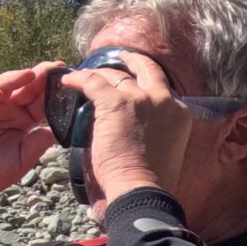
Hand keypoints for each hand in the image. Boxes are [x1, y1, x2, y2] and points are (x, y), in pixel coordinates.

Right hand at [0, 66, 56, 200]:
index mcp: (25, 119)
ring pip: (5, 87)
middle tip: (55, 68)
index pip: (42, 100)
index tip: (70, 81)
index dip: (54, 91)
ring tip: (31, 74)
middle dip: (40, 77)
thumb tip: (60, 128)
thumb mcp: (23, 159)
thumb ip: (39, 142)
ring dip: (17, 79)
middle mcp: (9, 109)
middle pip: (26, 88)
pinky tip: (0, 94)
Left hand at [70, 48, 189, 199]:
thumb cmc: (148, 181)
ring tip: (84, 74)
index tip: (134, 84)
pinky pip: (94, 83)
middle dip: (133, 61)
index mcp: (179, 113)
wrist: (142, 188)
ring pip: (116, 75)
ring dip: (99, 73)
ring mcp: (142, 99)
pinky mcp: (117, 102)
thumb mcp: (163, 147)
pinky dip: (79, 80)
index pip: (161, 90)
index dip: (145, 84)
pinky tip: (67, 81)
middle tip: (121, 57)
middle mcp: (165, 100)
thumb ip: (154, 131)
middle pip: (147, 70)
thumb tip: (133, 130)